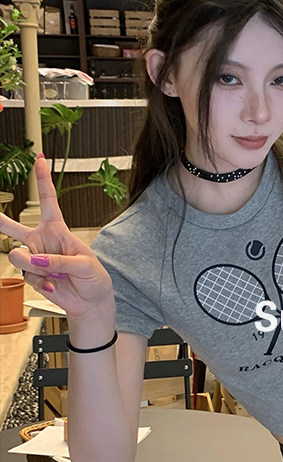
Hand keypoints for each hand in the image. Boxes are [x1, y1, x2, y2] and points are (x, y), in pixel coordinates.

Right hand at [1, 154, 114, 322]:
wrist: (91, 302)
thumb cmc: (94, 278)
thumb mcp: (85, 265)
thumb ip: (60, 261)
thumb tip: (34, 260)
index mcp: (59, 230)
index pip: (49, 201)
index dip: (44, 180)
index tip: (40, 159)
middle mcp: (43, 242)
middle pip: (15, 227)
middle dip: (0, 221)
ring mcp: (36, 259)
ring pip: (18, 255)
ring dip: (33, 266)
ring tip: (51, 275)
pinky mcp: (33, 275)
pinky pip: (27, 275)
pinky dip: (41, 283)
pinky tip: (53, 286)